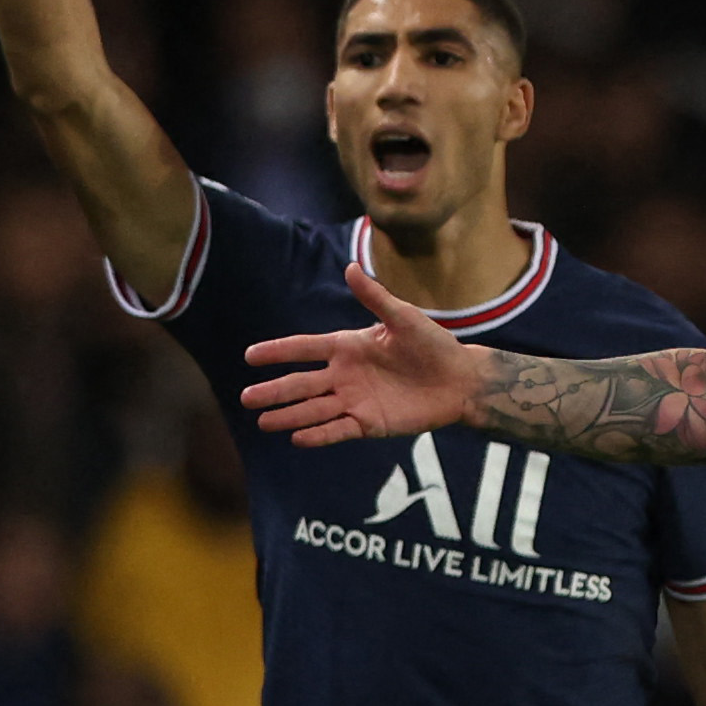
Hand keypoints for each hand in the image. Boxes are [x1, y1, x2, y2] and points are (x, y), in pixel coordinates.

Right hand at [243, 265, 490, 442]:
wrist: (459, 381)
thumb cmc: (433, 345)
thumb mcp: (404, 318)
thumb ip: (376, 298)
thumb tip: (351, 267)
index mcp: (348, 346)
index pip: (304, 348)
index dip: (278, 352)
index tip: (250, 355)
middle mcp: (344, 375)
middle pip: (302, 384)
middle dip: (275, 391)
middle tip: (246, 399)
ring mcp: (355, 401)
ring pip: (314, 410)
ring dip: (289, 416)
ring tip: (263, 422)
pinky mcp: (369, 423)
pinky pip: (338, 430)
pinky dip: (319, 435)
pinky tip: (297, 438)